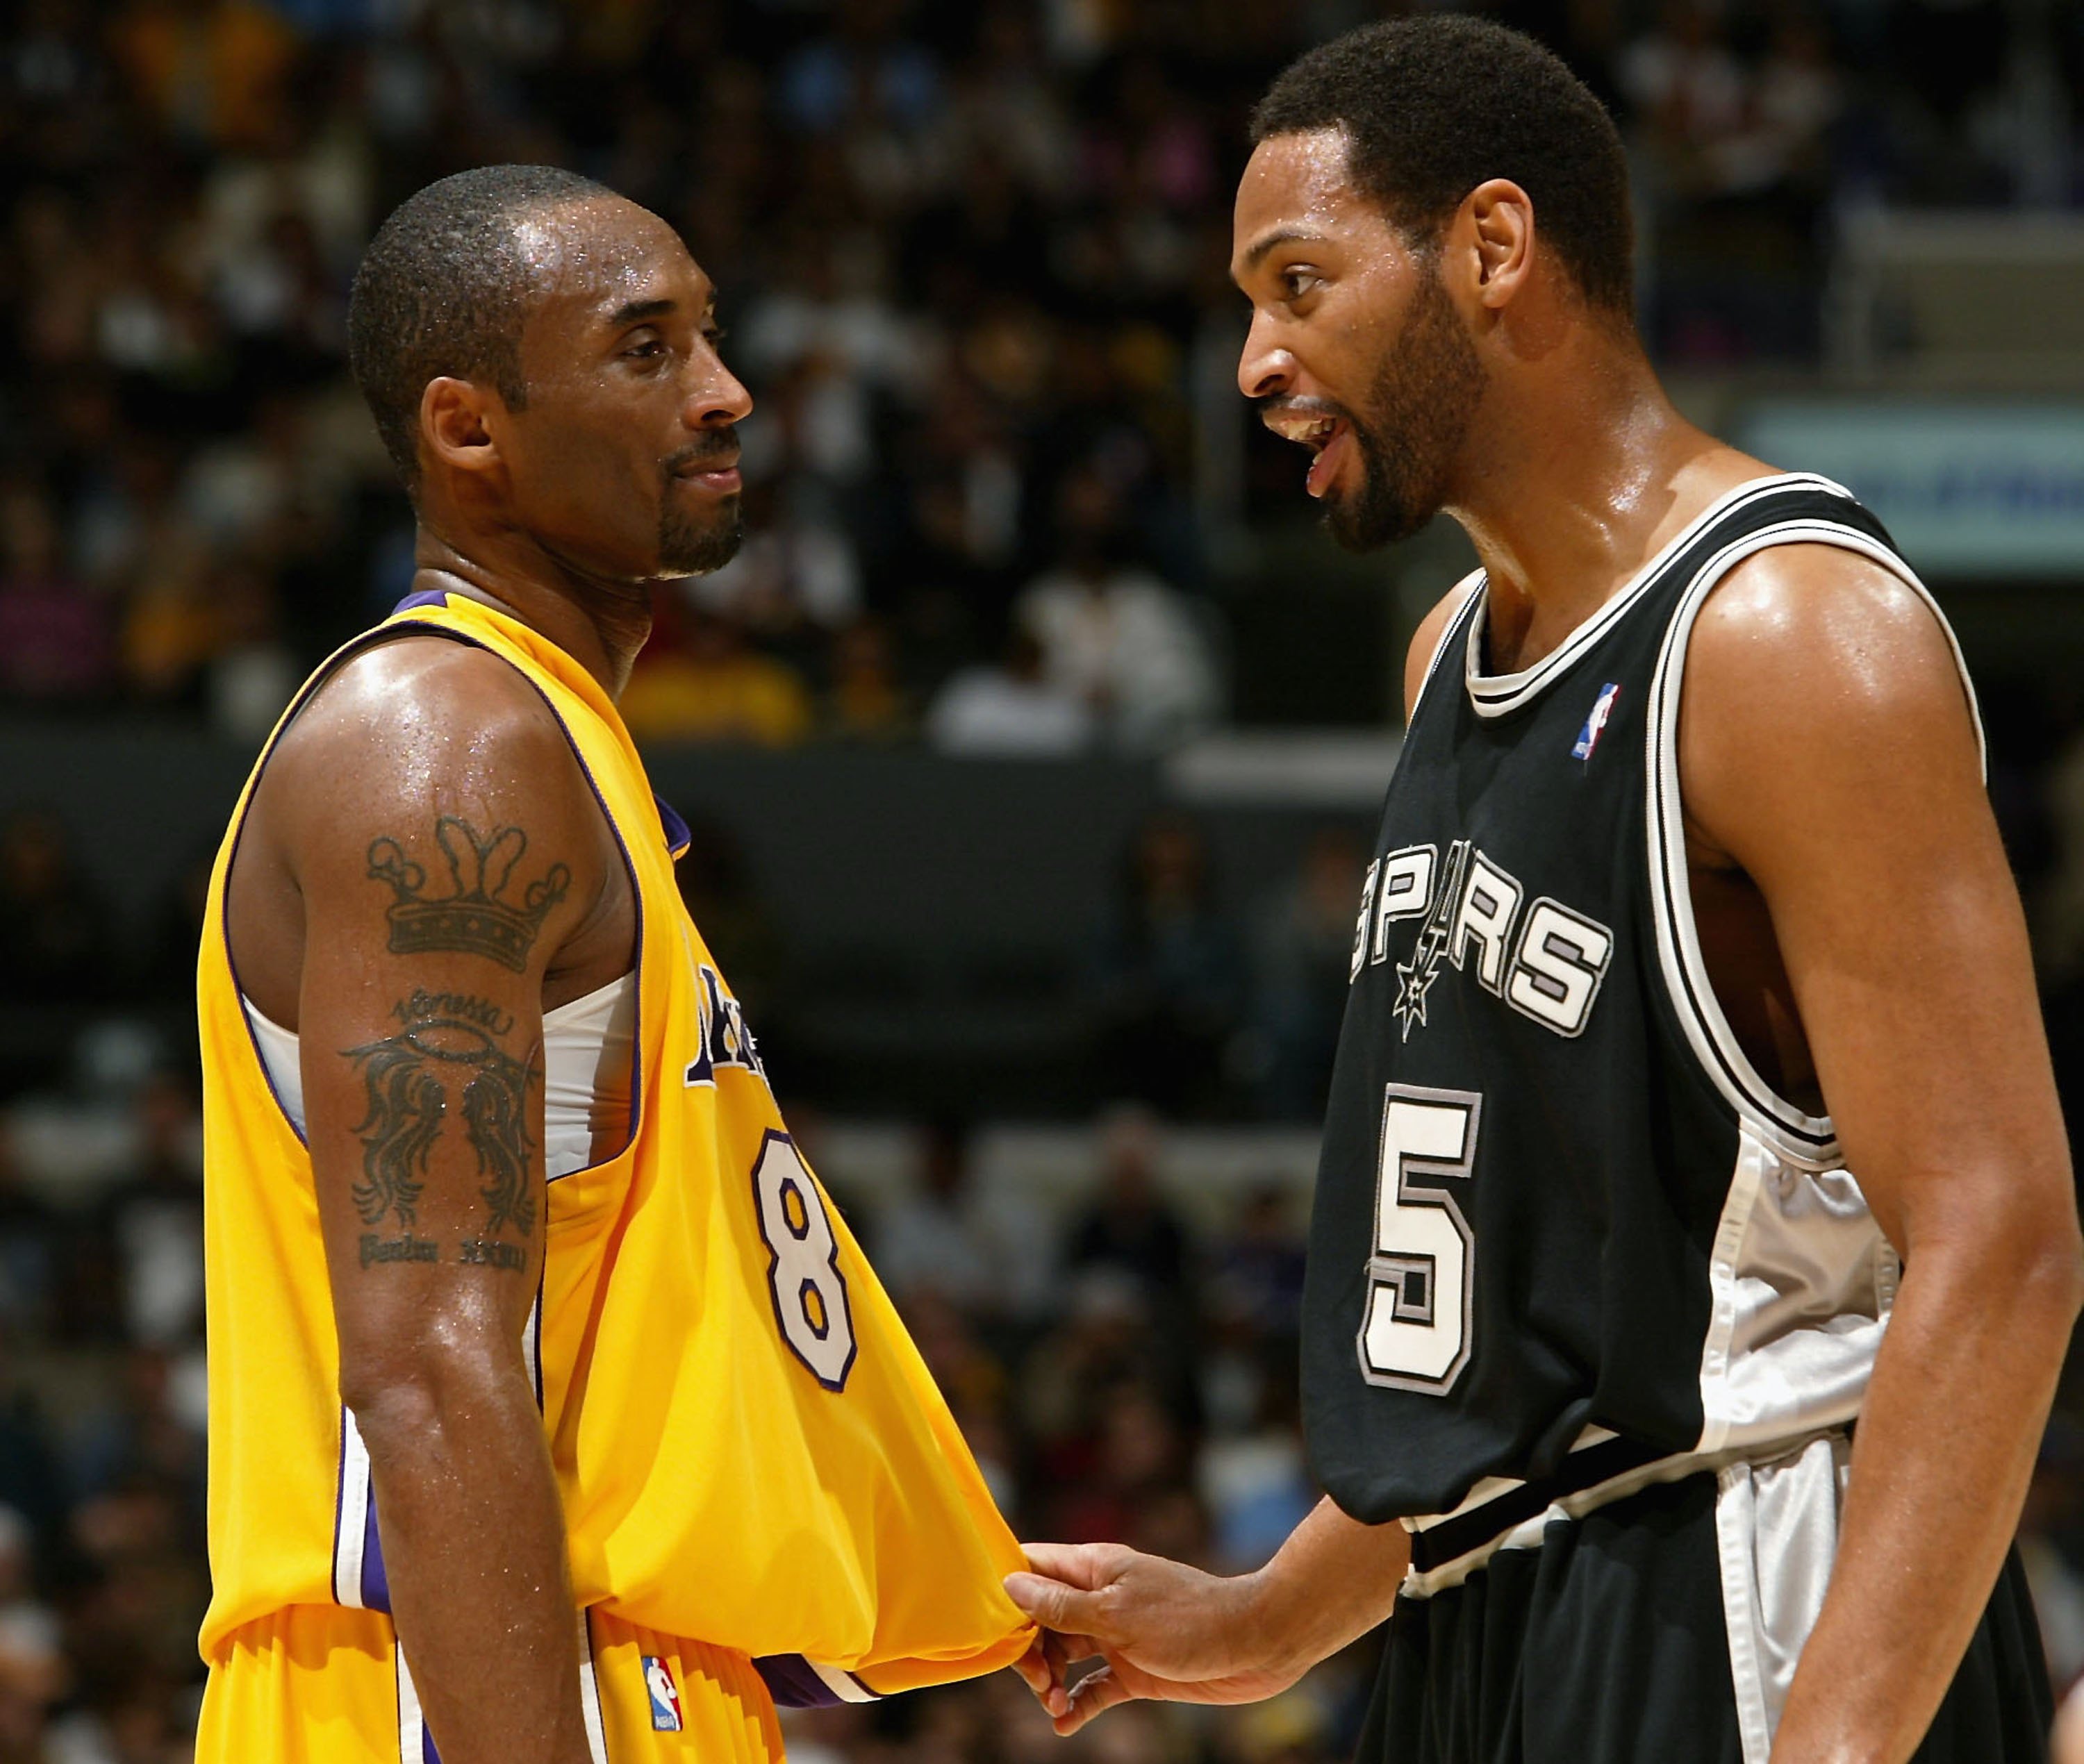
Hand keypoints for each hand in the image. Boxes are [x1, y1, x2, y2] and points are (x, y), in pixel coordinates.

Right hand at [1003, 1542, 1305, 1734]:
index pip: (1033, 1567)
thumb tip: (1009, 1585)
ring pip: (1064, 1655)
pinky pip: (1093, 1687)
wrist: (1255, 1644)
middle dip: (1029, 1650)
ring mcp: (1116, 1635)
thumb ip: (1062, 1605)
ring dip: (1051, 1682)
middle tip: (1040, 1681)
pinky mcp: (1134, 1669)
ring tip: (1056, 1705)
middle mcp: (1100, 1599)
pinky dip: (1077, 1705)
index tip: (991, 1626)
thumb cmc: (1189, 1618)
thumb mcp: (1118, 1613)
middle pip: (1040, 1618)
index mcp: (1094, 1569)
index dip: (1006, 1590)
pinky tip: (1066, 1725)